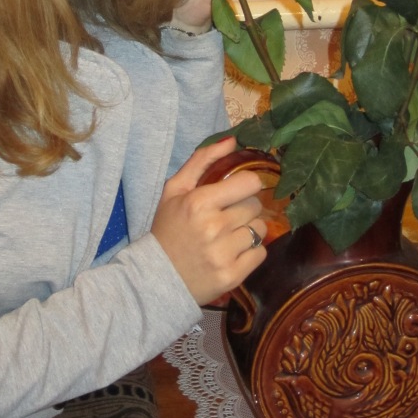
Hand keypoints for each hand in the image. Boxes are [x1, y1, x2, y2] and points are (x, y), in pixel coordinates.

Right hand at [151, 137, 266, 304]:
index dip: (246, 185)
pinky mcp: (233, 276)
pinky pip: (260, 253)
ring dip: (248, 230)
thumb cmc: (168, 228)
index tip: (237, 191)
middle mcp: (214, 227)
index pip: (249, 183)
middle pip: (255, 206)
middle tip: (226, 217)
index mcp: (199, 202)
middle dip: (244, 209)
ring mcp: (224, 254)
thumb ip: (203, 160)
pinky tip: (231, 253)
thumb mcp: (175, 189)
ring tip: (228, 236)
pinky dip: (250, 252)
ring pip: (260, 230)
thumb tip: (233, 140)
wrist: (157, 277)